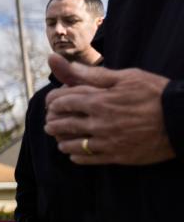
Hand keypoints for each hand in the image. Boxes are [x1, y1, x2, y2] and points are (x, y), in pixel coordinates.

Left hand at [45, 54, 173, 164]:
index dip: (52, 102)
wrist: (183, 120)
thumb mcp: (126, 77)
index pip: (62, 101)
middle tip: (50, 123)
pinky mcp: (117, 156)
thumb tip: (61, 62)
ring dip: (61, 141)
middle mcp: (99, 122)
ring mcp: (107, 141)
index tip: (52, 104)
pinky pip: (87, 159)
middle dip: (52, 122)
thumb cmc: (156, 94)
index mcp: (99, 101)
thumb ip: (93, 74)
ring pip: (71, 144)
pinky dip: (76, 156)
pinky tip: (74, 153)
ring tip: (59, 139)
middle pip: (62, 124)